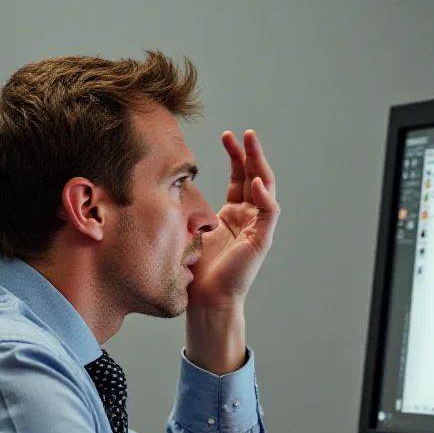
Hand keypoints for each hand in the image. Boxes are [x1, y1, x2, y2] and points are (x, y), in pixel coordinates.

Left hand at [187, 130, 279, 311]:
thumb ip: (188, 208)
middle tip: (244, 133)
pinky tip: (256, 182)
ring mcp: (257, 228)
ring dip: (260, 165)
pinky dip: (265, 196)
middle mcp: (248, 218)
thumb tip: (164, 182)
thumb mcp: (188, 229)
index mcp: (232, 215)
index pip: (239, 178)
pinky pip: (269, 212)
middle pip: (255, 177)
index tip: (226, 135)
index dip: (235, 156)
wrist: (205, 299)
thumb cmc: (195, 271)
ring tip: (252, 144)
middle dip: (250, 153)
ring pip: (266, 188)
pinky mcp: (262, 239)